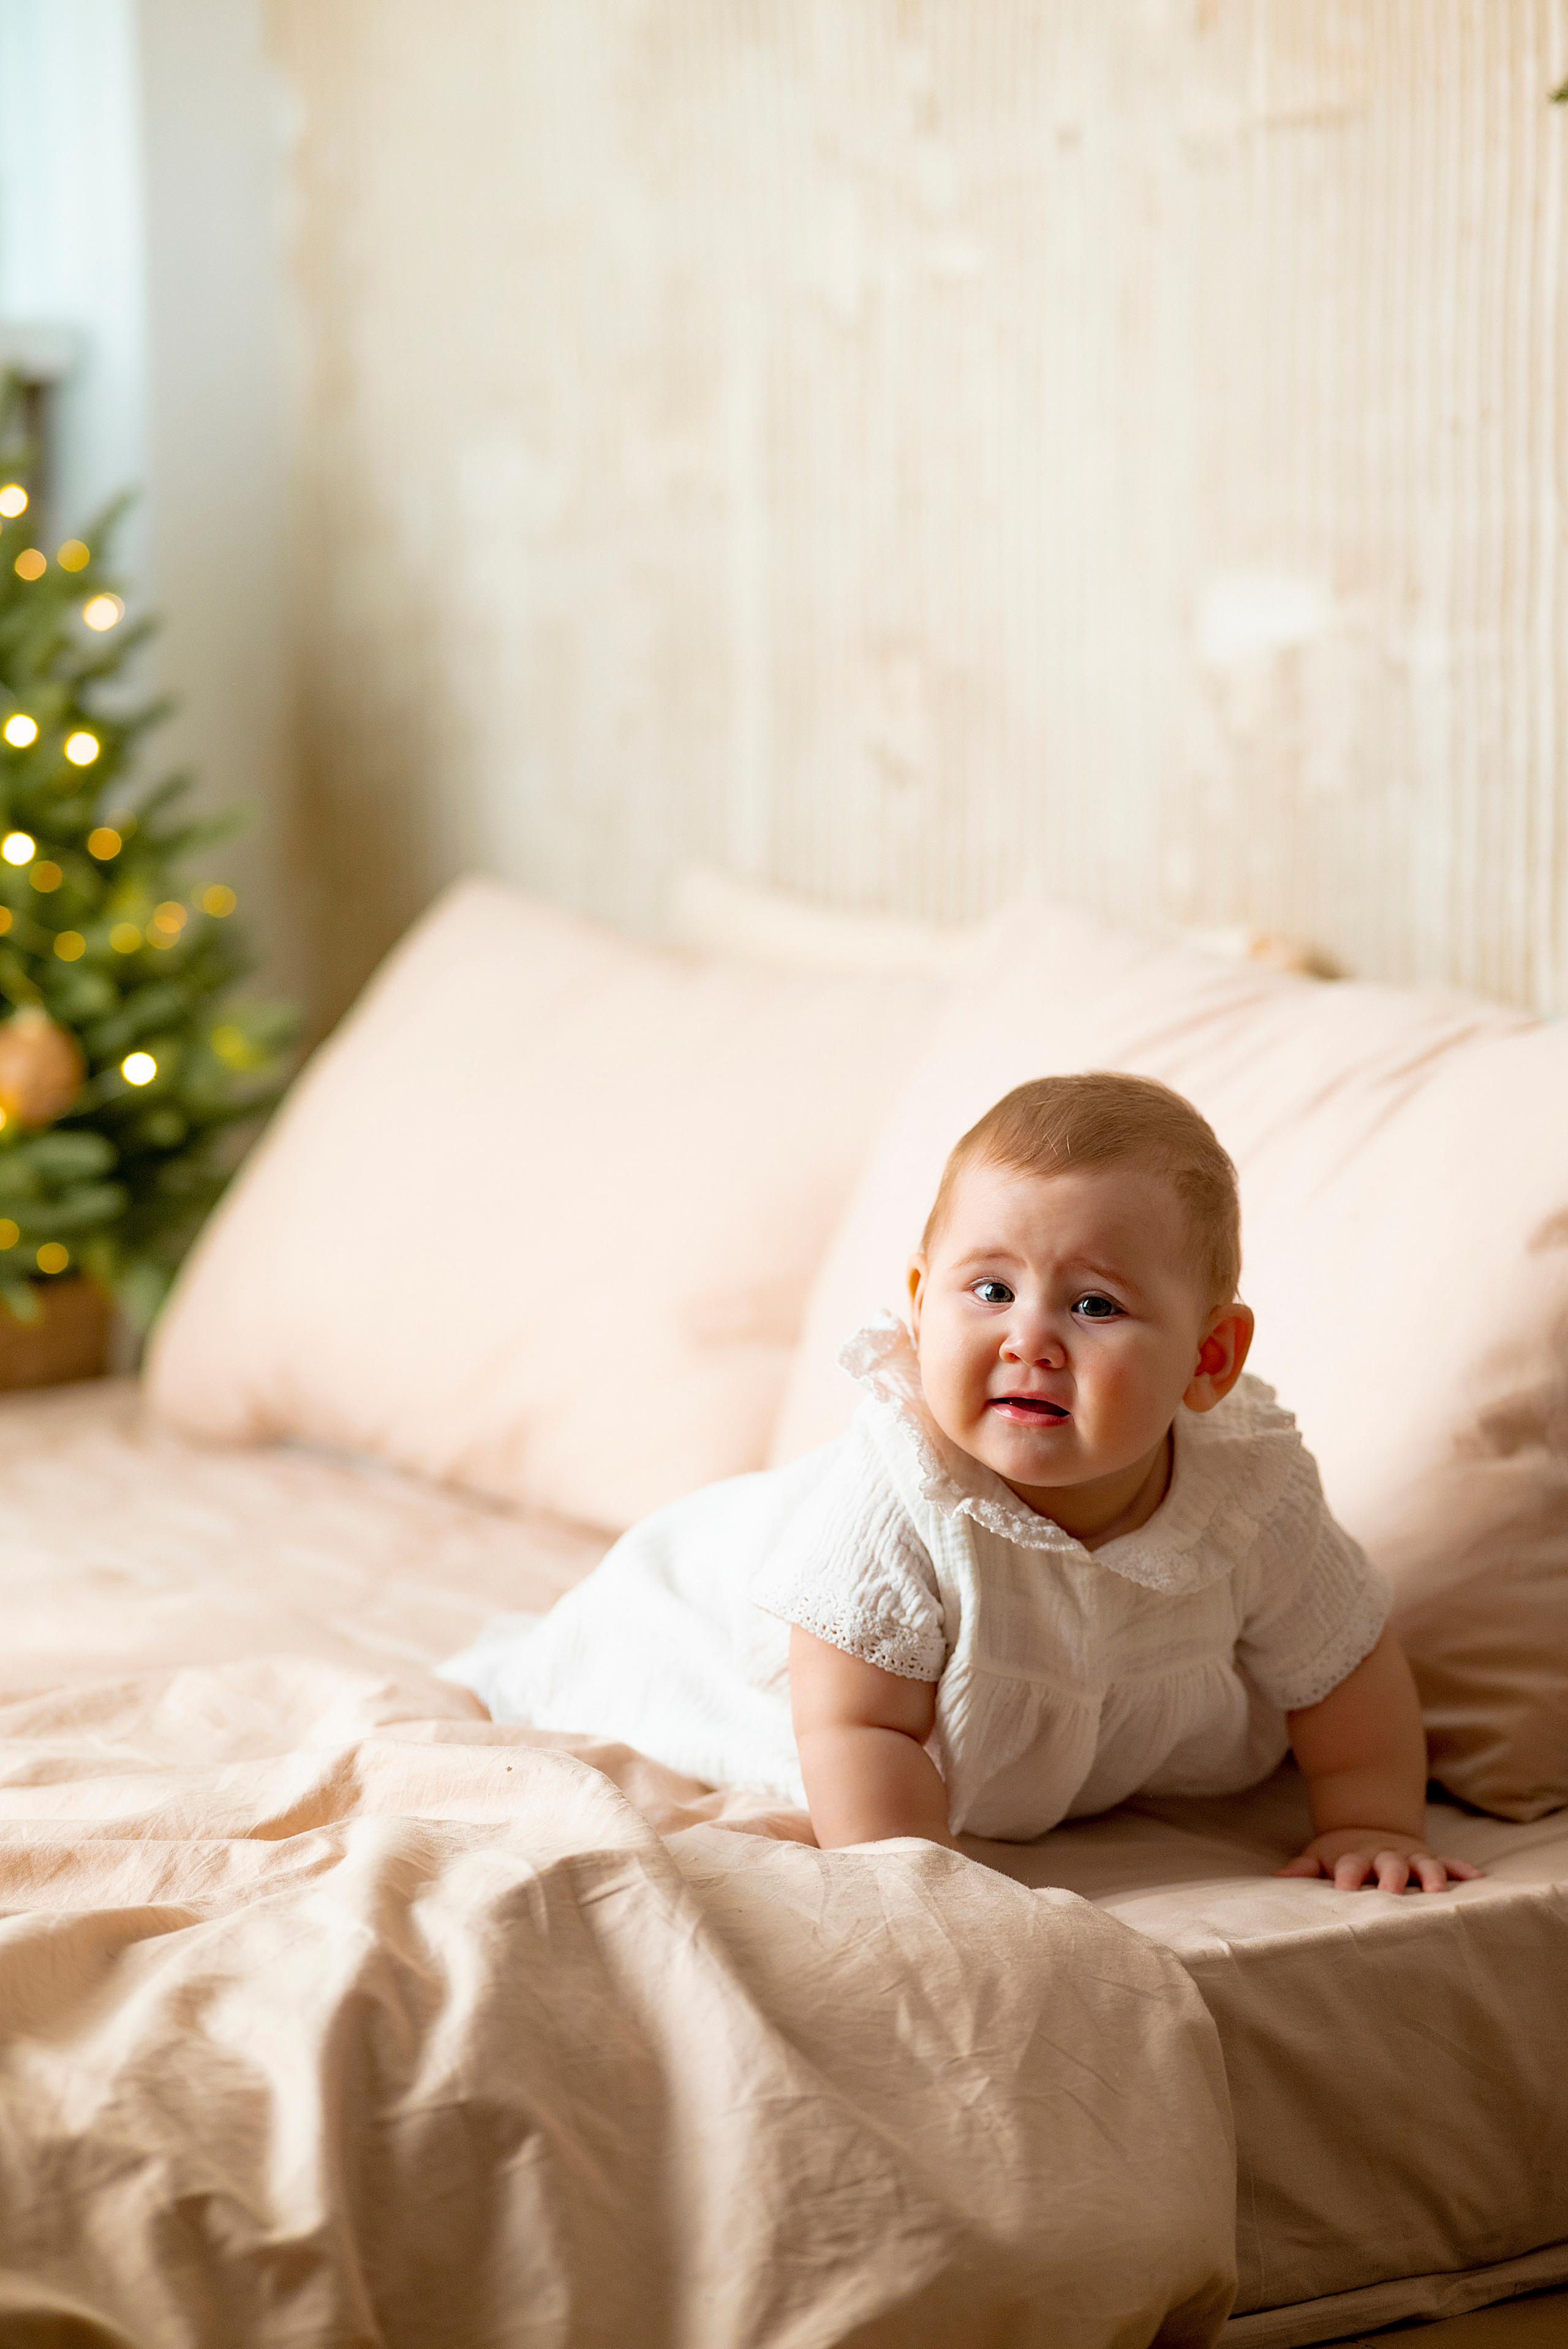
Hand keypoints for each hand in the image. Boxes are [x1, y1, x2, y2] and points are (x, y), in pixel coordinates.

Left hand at [1277, 1828, 1482, 1892]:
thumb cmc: (1342, 1854)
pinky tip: (1479, 1879)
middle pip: (1389, 1865)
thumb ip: (1303, 1869)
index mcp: (1356, 1858)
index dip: (1348, 1877)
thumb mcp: (1319, 1856)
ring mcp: (1411, 1857)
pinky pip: (1450, 1863)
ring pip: (1424, 1864)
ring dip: (1432, 1875)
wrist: (1369, 1825)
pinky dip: (1464, 1870)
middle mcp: (1385, 1857)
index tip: (1345, 1890)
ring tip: (1440, 1891)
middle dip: (1392, 1877)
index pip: (1350, 1866)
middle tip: (1393, 1892)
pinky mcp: (1431, 1859)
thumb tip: (1278, 1877)